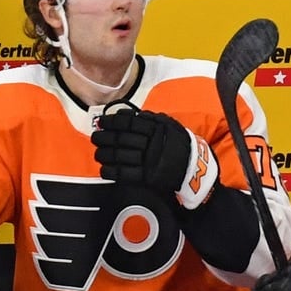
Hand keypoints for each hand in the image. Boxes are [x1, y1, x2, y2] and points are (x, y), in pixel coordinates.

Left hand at [91, 108, 218, 208]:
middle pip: (121, 139)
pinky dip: (112, 171)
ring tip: (98, 153)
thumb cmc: (179, 144)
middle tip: (95, 137)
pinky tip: (104, 170)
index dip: (112, 122)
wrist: (196, 168)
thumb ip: (149, 119)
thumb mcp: (169, 125)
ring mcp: (150, 160)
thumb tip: (124, 113)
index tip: (102, 122)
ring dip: (105, 154)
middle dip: (104, 138)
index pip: (129, 122)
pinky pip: (126, 173)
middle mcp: (152, 142)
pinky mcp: (149, 177)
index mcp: (157, 128)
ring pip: (121, 155)